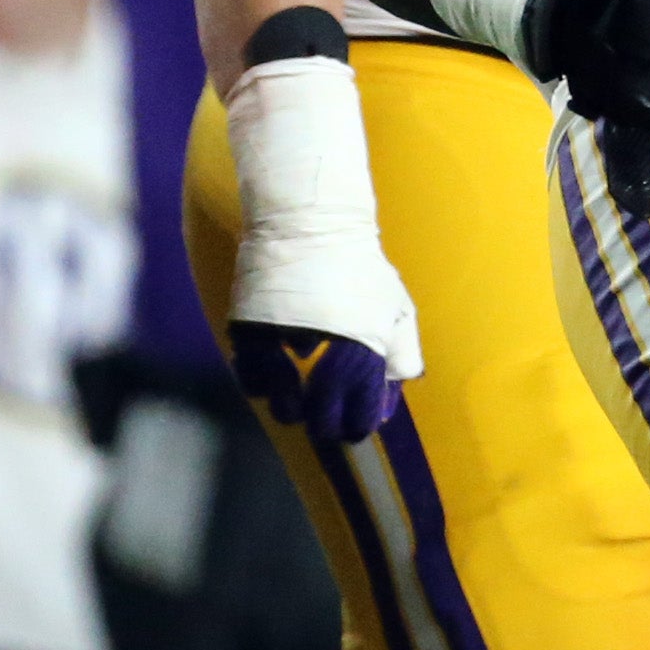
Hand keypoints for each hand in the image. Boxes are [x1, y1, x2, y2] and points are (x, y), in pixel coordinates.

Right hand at [228, 214, 420, 443]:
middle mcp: (327, 347)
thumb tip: (388, 403)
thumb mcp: (394, 308)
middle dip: (323, 426)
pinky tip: (267, 378)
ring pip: (282, 401)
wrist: (311, 219)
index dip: (356, 426)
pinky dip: (258, 382)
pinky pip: (250, 372)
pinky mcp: (251, 325)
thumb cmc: (358, 265)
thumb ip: (399, 356)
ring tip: (291, 406)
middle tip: (322, 425)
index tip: (351, 429)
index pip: (362, 410)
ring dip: (288, 409)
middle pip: (322, 414)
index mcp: (366, 346)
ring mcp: (284, 338)